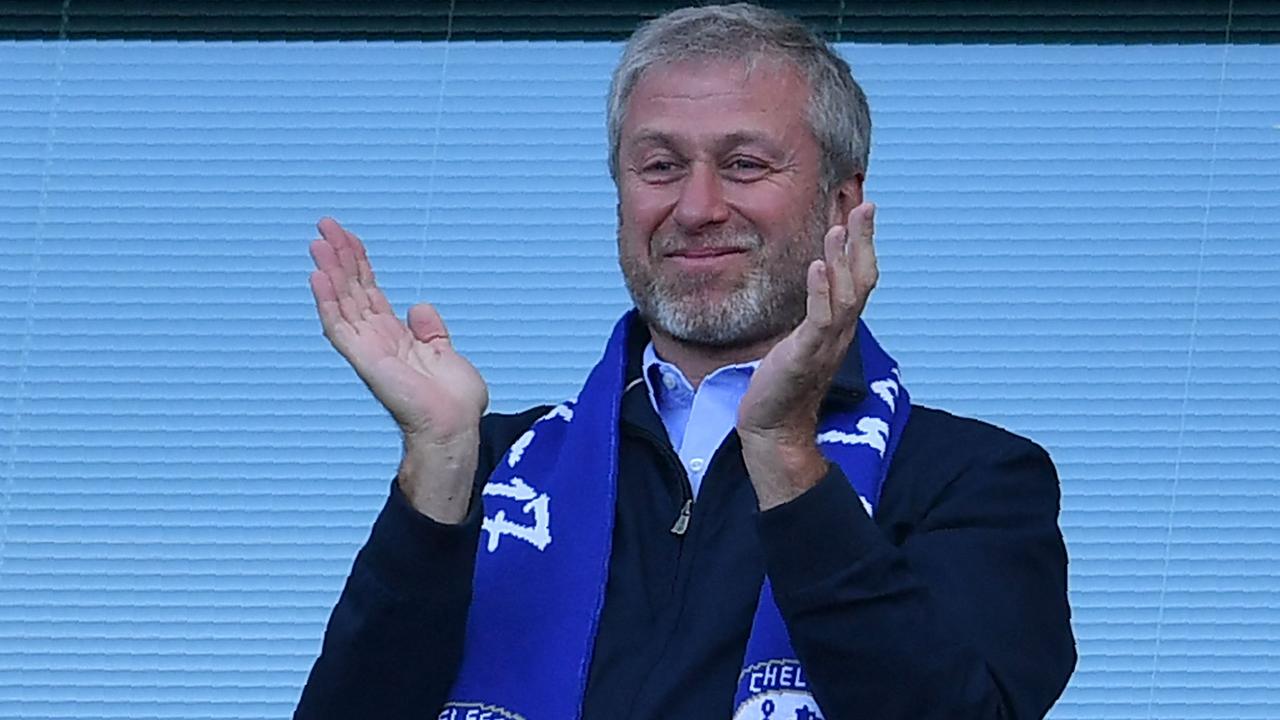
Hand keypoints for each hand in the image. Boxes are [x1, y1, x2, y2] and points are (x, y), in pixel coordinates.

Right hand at [309, 218, 488, 520]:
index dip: (358, 263)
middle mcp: (376, 339)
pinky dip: (327, 302)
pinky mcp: (364, 359)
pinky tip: (318, 277)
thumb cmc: (453, 401)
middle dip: (339, 257)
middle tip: (325, 226)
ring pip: (341, 302)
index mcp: (394, 336)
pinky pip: (339, 326)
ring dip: (329, 271)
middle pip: (352, 290)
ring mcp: (367, 348)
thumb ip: (430, 329)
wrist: (454, 426)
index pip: (369, 292)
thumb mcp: (445, 352)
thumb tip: (419, 306)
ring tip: (319, 241)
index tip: (346, 236)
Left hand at [736, 202, 877, 508]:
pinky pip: (819, 319)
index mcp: (839, 326)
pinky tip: (816, 266)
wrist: (774, 429)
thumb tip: (812, 285)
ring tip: (840, 227)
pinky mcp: (805, 356)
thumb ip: (812, 313)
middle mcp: (840, 332)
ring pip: (847, 295)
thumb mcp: (800, 340)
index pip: (859, 277)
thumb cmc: (782, 384)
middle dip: (864, 241)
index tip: (860, 209)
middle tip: (866, 204)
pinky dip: (820, 291)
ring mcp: (826, 344)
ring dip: (843, 259)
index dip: (862, 244)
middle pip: (863, 279)